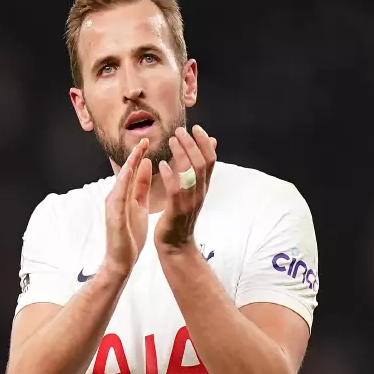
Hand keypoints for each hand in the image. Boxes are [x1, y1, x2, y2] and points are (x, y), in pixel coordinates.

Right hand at [103, 138, 152, 273]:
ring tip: (137, 152)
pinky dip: (124, 184)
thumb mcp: (139, 205)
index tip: (149, 140)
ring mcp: (113, 206)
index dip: (140, 155)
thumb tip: (146, 164)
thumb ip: (141, 186)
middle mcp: (115, 197)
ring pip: (121, 182)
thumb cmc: (129, 235)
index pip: (132, 171)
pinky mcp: (114, 217)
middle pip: (125, 172)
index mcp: (123, 194)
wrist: (120, 260)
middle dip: (135, 155)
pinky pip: (119, 197)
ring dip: (129, 165)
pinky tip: (129, 175)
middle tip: (145, 139)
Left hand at [155, 126, 216, 251]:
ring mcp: (190, 202)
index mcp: (203, 187)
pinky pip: (175, 190)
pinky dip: (170, 175)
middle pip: (202, 163)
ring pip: (190, 173)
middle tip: (179, 130)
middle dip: (191, 144)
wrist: (176, 245)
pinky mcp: (177, 210)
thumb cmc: (181, 217)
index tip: (196, 128)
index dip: (204, 142)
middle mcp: (200, 192)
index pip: (211, 160)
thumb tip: (211, 145)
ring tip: (171, 140)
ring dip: (181, 154)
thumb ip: (199, 171)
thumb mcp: (193, 192)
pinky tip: (162, 165)